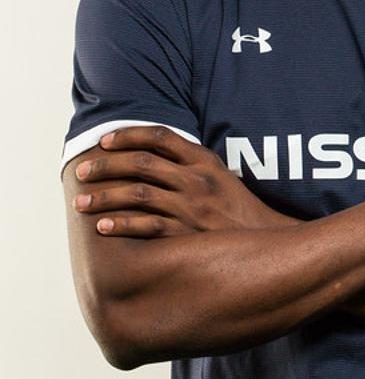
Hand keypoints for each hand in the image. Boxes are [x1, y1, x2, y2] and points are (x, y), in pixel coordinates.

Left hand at [71, 125, 297, 237]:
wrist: (269, 242)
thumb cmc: (239, 210)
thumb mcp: (221, 176)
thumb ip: (191, 163)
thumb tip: (152, 153)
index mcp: (204, 160)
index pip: (159, 136)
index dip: (128, 135)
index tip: (104, 141)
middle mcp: (197, 180)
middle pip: (141, 163)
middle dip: (105, 165)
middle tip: (81, 171)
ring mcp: (192, 208)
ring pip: (138, 194)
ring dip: (104, 197)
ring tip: (81, 202)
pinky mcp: (188, 235)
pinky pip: (148, 227)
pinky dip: (122, 225)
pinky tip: (103, 226)